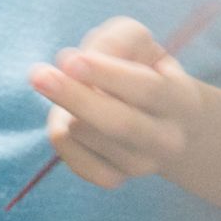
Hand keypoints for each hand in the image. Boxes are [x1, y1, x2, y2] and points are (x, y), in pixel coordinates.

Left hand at [29, 16, 208, 189]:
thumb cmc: (142, 70)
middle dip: (75, 98)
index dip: (106, 74)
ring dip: (65, 105)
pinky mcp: (112, 178)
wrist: (157, 120)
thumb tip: (76, 63)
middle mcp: (167, 140)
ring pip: (83, 133)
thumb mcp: (138, 43)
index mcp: (182, 101)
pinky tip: (71, 118)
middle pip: (118, 123)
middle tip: (38, 75)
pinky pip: (69, 153)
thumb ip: (116, 41)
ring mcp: (140, 165)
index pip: (146, 89)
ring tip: (76, 91)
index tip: (71, 60)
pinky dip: (58, 129)